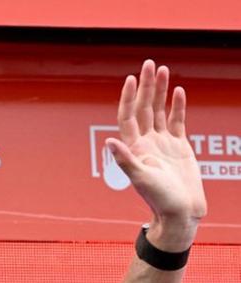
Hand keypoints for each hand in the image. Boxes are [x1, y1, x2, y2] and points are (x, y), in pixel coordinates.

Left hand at [106, 60, 206, 250]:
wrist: (179, 211)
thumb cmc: (159, 199)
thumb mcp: (140, 178)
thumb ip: (125, 160)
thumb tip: (109, 142)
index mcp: (134, 148)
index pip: (128, 117)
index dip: (128, 97)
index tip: (130, 78)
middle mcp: (146, 143)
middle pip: (144, 108)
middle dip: (146, 86)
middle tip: (149, 64)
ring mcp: (162, 143)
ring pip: (159, 111)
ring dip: (160, 91)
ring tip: (163, 70)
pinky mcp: (179, 147)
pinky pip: (177, 121)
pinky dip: (177, 106)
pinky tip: (177, 91)